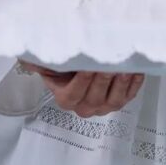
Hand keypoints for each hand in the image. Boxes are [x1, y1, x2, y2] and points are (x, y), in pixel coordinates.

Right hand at [17, 60, 144, 117]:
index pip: (74, 94)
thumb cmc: (67, 66)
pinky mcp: (121, 101)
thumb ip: (39, 61)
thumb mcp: (51, 64)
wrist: (84, 69)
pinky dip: (134, 83)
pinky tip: (137, 69)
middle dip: (104, 79)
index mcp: (67, 99)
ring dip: (121, 83)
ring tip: (126, 67)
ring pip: (115, 99)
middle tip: (111, 63)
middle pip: (95, 96)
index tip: (88, 66)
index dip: (82, 81)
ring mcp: (105, 106)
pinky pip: (129, 95)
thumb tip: (27, 57)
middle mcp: (86, 107)